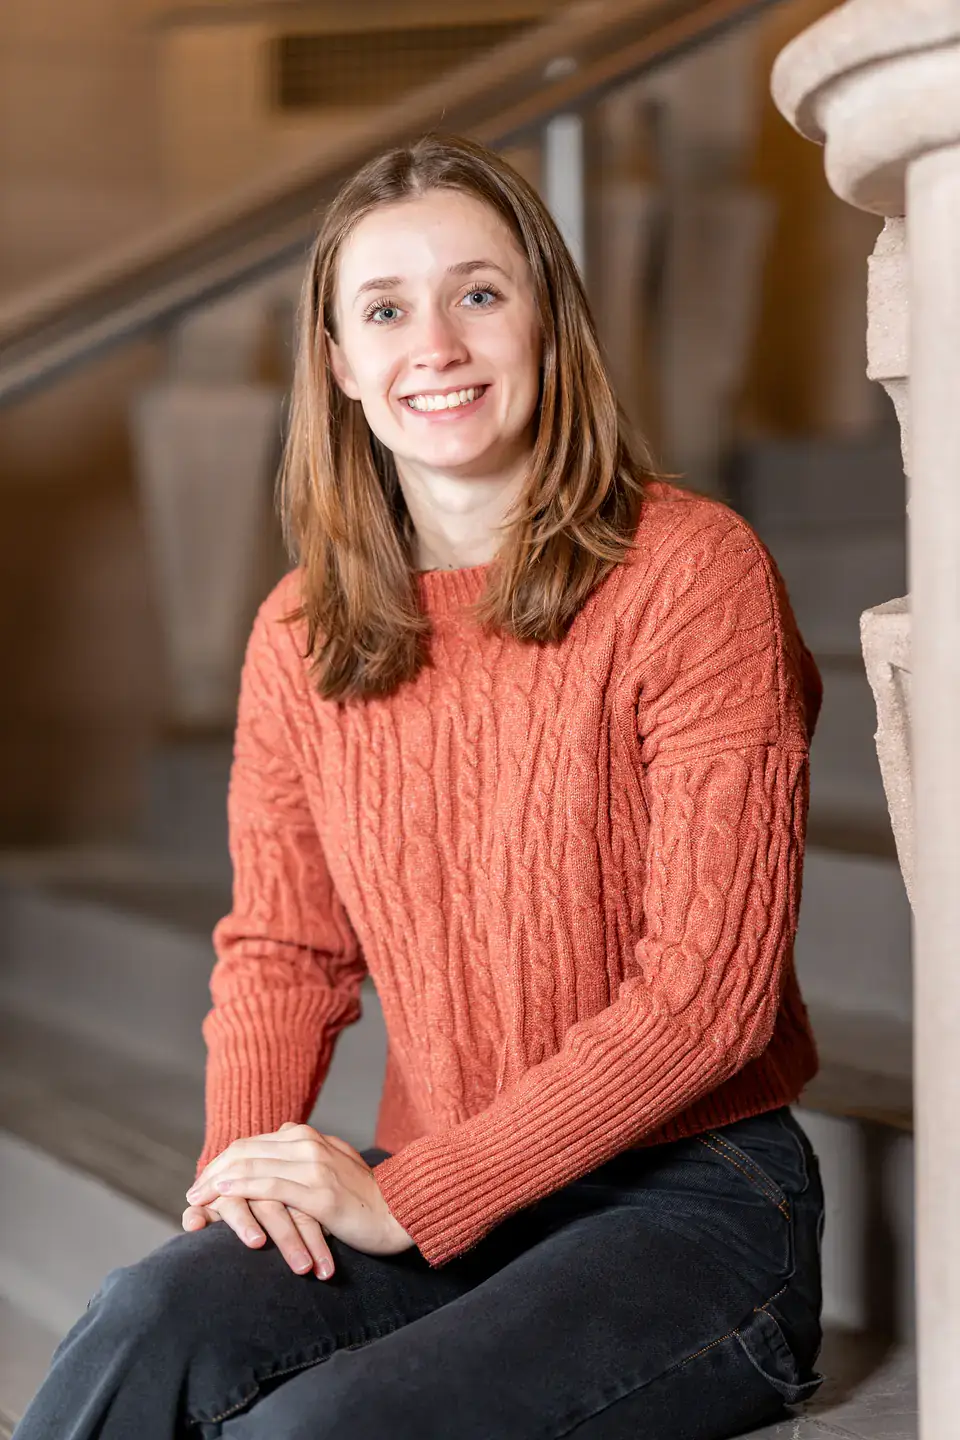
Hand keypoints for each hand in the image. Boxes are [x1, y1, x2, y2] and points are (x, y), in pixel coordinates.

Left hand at [186, 1123, 413, 1272]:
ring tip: (197, 1198)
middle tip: (192, 1192)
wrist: (402, 1212)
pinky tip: (222, 1195)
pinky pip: (271, 1186)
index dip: (222, 1162)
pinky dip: (241, 1189)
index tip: (203, 1181)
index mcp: (308, 1137)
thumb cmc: (365, 1198)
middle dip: (213, 1171)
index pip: (251, 1144)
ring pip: (252, 1166)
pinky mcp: (319, 1193)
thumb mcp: (332, 1166)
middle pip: (245, 1152)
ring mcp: (314, 1166)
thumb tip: (281, 1143)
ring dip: (218, 1182)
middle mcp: (308, 1144)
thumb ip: (305, 1155)